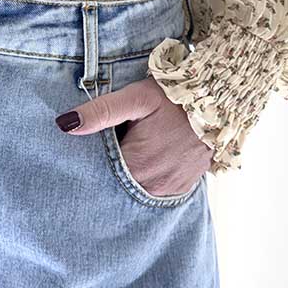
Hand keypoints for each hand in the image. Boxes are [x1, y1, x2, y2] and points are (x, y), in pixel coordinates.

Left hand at [55, 76, 212, 197]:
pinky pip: (153, 191)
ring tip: (125, 153)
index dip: (88, 165)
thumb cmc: (176, 97)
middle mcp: (153, 185)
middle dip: (105, 172)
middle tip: (104, 150)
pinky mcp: (181, 188)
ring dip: (124, 178)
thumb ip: (102, 111)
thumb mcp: (137, 97)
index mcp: (138, 164)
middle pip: (115, 186)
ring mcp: (169, 189)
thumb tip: (66, 124)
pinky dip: (143, 180)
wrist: (222, 101)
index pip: (98, 176)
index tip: (84, 152)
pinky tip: (142, 162)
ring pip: (134, 191)